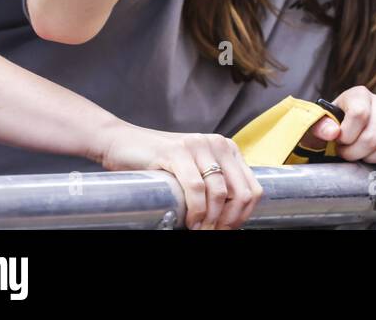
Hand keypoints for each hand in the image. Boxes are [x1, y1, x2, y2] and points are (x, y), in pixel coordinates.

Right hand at [95, 123, 262, 229]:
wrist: (122, 143)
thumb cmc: (159, 163)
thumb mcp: (195, 171)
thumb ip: (214, 185)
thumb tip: (229, 218)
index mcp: (229, 150)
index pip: (253, 188)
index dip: (243, 216)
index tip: (227, 229)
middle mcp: (218, 144)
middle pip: (241, 192)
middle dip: (229, 220)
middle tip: (213, 232)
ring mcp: (199, 145)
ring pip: (219, 192)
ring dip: (210, 220)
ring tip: (198, 230)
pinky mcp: (177, 151)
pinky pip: (195, 187)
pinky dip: (195, 210)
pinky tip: (190, 221)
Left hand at [300, 86, 375, 168]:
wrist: (350, 134)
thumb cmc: (335, 130)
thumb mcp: (319, 127)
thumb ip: (320, 127)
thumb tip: (332, 132)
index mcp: (360, 94)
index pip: (359, 114)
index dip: (347, 136)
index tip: (339, 142)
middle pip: (374, 136)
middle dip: (357, 153)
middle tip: (350, 154)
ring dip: (375, 159)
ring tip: (364, 156)